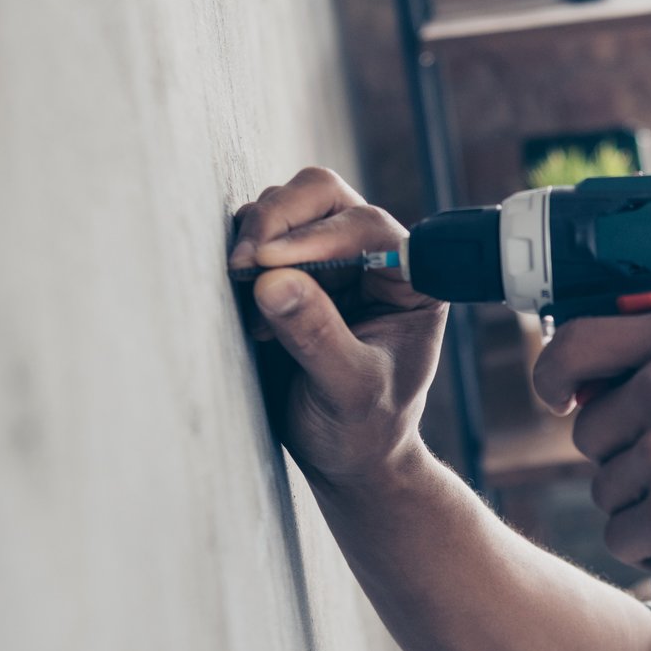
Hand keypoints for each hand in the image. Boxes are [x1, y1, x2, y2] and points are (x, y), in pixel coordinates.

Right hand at [230, 167, 443, 486]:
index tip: (270, 262)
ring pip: (283, 209)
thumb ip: (317, 337)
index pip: (366, 225)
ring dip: (254, 240)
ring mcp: (327, 256)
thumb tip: (273, 281)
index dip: (317, 235)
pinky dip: (240, 257)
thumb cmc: (363, 428)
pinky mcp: (286, 269)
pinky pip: (255, 237)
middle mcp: (371, 254)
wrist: (342, 454)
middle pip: (321, 196)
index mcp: (410, 277)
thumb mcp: (349, 392)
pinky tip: (247, 310)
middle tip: (242, 265)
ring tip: (247, 298)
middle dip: (276, 222)